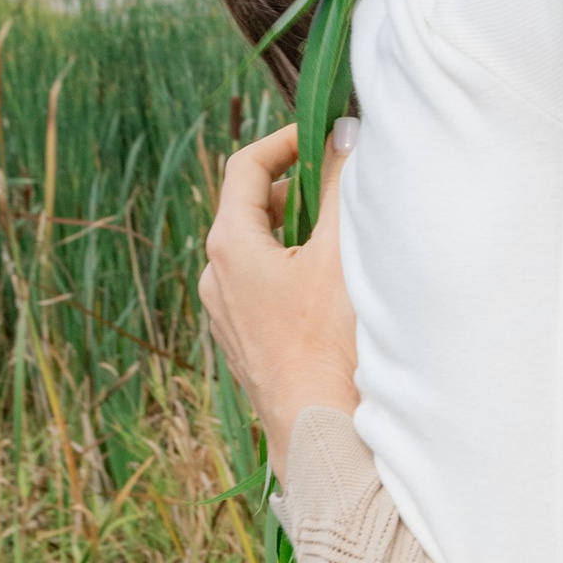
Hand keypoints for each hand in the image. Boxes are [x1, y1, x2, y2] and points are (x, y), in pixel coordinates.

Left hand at [201, 121, 359, 451]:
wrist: (318, 430)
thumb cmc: (329, 342)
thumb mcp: (339, 251)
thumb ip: (341, 186)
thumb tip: (347, 132)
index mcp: (228, 245)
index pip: (246, 165)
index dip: (287, 140)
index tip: (327, 135)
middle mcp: (215, 275)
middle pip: (252, 207)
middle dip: (298, 188)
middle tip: (343, 184)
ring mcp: (226, 313)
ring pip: (259, 250)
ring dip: (298, 232)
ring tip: (343, 237)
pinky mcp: (244, 342)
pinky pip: (263, 286)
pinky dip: (294, 270)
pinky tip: (332, 289)